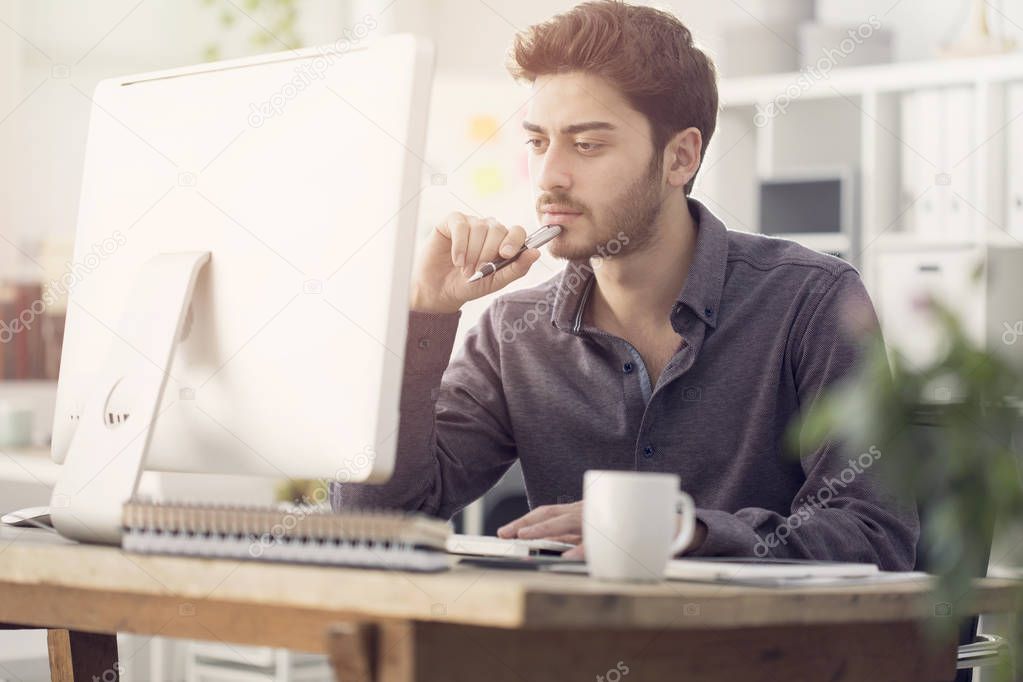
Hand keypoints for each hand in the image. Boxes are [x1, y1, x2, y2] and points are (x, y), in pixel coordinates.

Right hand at [410, 212, 541, 313]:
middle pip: (498, 230)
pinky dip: (460, 245)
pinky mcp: (452, 221)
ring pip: (480, 228)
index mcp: (504, 242)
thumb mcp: (496, 282)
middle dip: (488, 254)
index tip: (505, 255)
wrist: (440, 291)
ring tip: (465, 269)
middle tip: (477, 271)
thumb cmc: (469, 286)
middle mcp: (489, 229)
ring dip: (472, 253)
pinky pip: (461, 225)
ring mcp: (471, 223)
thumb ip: (517, 268)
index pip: (517, 231)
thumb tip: (536, 253)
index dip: (513, 241)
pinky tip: (457, 260)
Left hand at [498, 503, 707, 560]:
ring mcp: (604, 520)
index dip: (527, 520)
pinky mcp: (620, 532)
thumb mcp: (601, 532)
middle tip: (505, 534)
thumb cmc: (632, 529)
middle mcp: (591, 511)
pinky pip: (597, 542)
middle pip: (553, 515)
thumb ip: (581, 538)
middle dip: (527, 524)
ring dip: (546, 531)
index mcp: (584, 511)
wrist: (674, 525)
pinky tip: (567, 557)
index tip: (506, 531)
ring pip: (570, 524)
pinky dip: (581, 550)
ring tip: (526, 539)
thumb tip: (557, 552)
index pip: (550, 512)